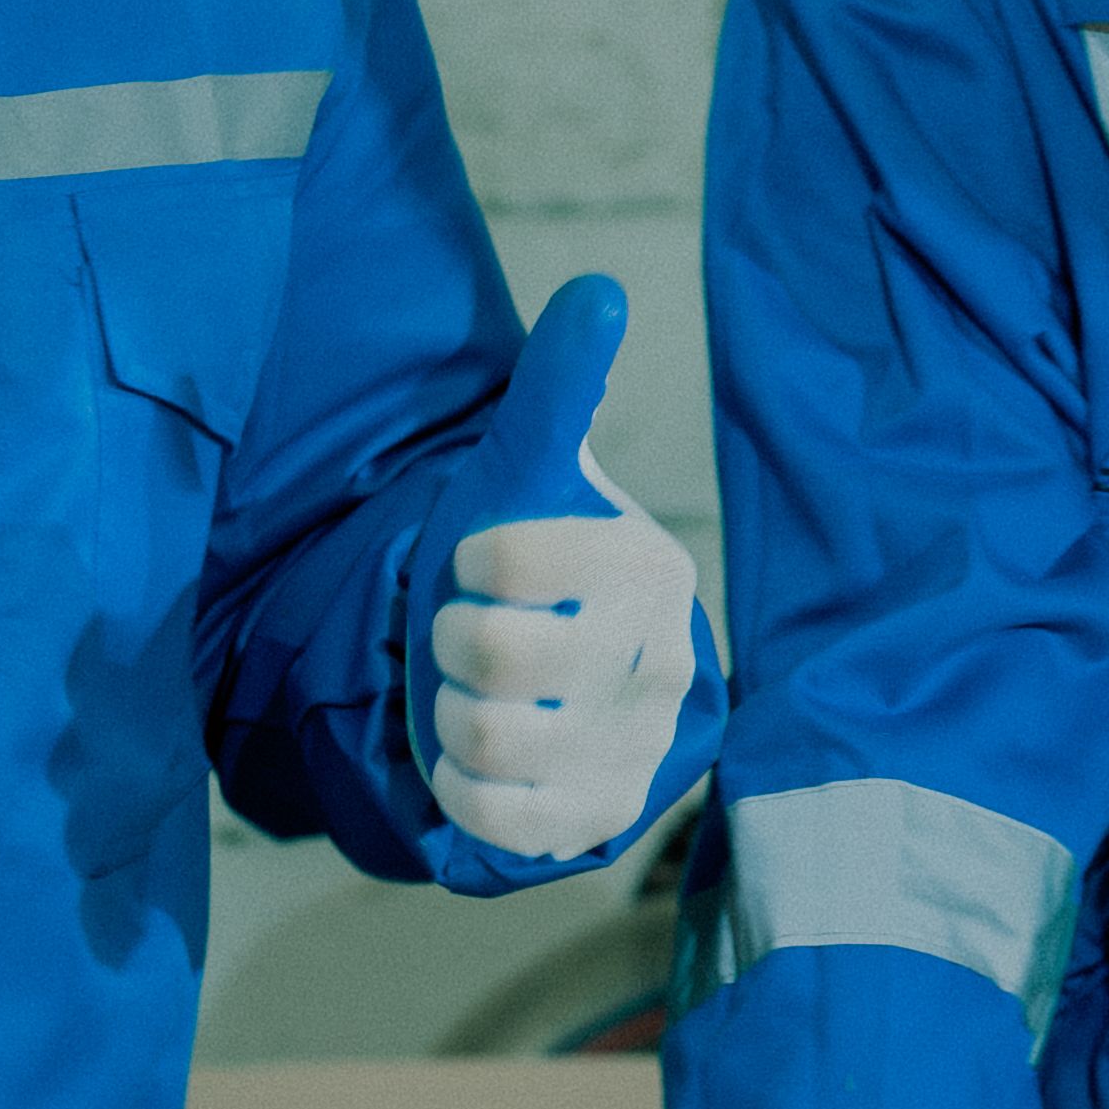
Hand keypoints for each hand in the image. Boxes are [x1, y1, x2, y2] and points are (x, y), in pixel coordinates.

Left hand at [419, 274, 693, 858]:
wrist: (568, 686)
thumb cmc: (539, 566)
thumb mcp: (534, 471)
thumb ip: (560, 382)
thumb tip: (600, 287)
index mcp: (646, 568)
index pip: (499, 561)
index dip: (466, 563)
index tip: (487, 566)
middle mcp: (658, 660)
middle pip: (482, 653)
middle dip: (451, 643)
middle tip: (478, 639)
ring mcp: (634, 748)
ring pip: (479, 736)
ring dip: (450, 715)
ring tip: (481, 698)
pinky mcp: (604, 821)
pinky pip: (493, 815)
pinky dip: (463, 786)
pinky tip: (484, 759)